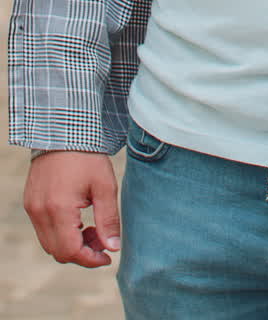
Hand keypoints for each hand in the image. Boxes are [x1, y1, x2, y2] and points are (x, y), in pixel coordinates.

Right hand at [24, 152, 119, 267]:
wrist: (64, 131)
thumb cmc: (87, 156)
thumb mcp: (105, 186)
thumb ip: (109, 219)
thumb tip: (113, 248)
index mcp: (59, 209)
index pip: (71, 251)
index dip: (90, 260)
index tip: (107, 256)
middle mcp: (40, 212)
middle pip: (58, 252)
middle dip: (82, 253)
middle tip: (102, 239)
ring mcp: (32, 208)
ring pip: (49, 243)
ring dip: (71, 244)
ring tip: (92, 227)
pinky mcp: (30, 202)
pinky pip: (43, 230)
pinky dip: (60, 233)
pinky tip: (78, 219)